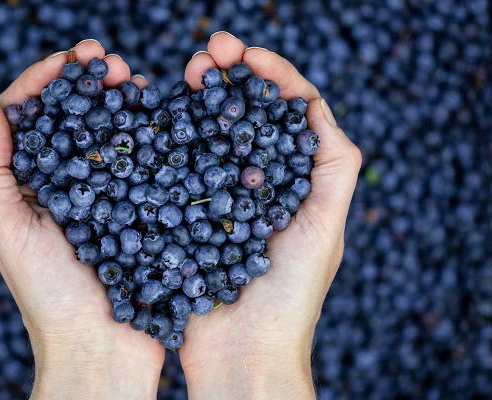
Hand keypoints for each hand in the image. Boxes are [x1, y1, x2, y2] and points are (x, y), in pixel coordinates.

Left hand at [0, 40, 163, 398]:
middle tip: (110, 61)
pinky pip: (145, 167)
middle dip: (90, 83)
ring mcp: (106, 201)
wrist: (103, 352)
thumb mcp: (9, 233)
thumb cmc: (49, 299)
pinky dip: (151, 138)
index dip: (47, 80)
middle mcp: (65, 188)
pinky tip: (161, 120)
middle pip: (74, 119)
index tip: (72, 58)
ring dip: (122, 102)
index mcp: (29, 187)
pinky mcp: (140, 214)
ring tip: (136, 80)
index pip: (31, 118)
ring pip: (112, 136)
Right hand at [177, 32, 361, 398]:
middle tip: (206, 51)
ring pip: (211, 134)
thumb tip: (315, 108)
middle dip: (231, 74)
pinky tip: (159, 118)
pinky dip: (172, 137)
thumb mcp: (326, 228)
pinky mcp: (187, 217)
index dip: (270, 74)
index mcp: (296, 181)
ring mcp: (221, 198)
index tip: (243, 52)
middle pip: (247, 113)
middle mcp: (260, 183)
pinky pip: (179, 167)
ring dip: (201, 97)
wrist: (243, 355)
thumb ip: (332, 168)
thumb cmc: (292, 298)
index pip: (288, 111)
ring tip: (186, 73)